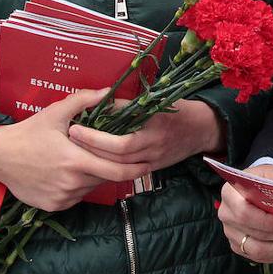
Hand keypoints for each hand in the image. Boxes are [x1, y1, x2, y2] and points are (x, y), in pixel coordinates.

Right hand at [0, 89, 149, 211]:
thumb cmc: (29, 132)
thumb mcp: (56, 112)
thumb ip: (84, 100)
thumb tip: (109, 91)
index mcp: (76, 161)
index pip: (116, 170)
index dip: (135, 169)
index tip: (148, 164)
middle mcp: (72, 183)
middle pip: (105, 178)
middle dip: (114, 168)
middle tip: (124, 160)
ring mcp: (62, 197)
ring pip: (90, 187)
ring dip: (94, 176)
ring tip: (86, 160)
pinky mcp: (54, 206)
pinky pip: (76, 196)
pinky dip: (79, 186)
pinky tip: (70, 172)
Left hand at [67, 98, 223, 174]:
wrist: (203, 129)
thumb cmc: (180, 110)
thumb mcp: (158, 101)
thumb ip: (131, 105)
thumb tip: (102, 103)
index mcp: (155, 129)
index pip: (121, 142)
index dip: (96, 137)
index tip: (76, 126)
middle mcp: (154, 149)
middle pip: (116, 158)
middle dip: (91, 149)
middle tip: (70, 138)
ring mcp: (154, 161)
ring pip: (120, 168)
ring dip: (97, 159)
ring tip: (77, 149)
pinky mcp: (153, 169)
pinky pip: (128, 172)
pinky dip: (110, 167)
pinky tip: (95, 161)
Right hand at [217, 164, 272, 262]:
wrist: (258, 188)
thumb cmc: (266, 181)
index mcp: (230, 193)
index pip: (244, 213)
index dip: (266, 221)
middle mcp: (226, 214)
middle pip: (251, 233)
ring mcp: (230, 232)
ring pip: (255, 250)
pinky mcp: (238, 245)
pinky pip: (256, 257)